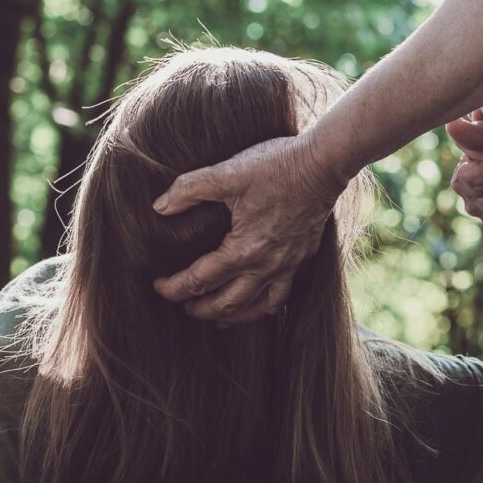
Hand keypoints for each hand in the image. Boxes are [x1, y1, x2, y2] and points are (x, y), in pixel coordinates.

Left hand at [152, 134, 346, 323]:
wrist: (324, 163)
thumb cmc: (276, 166)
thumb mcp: (227, 172)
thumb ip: (189, 189)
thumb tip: (159, 207)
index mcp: (243, 250)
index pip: (200, 280)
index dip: (174, 288)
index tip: (158, 287)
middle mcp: (266, 266)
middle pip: (227, 303)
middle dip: (202, 309)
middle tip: (184, 308)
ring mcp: (288, 265)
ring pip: (258, 306)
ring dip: (234, 315)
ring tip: (218, 319)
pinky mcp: (302, 257)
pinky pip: (282, 295)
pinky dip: (264, 305)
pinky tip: (257, 303)